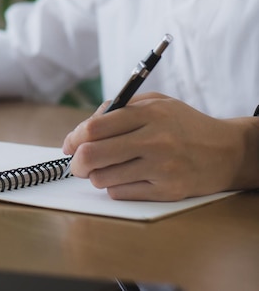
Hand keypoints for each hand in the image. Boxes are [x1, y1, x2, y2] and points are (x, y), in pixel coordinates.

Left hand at [62, 93, 258, 200]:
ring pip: (103, 179)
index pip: (94, 128)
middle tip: (77, 165)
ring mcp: (161, 168)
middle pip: (93, 155)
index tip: (69, 145)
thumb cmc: (182, 125)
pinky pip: (120, 193)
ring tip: (106, 169)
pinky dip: (115, 187)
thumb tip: (82, 130)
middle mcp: (155, 140)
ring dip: (96, 176)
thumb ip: (118, 109)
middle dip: (76, 163)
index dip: (73, 138)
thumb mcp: (155, 103)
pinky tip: (127, 177)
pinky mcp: (167, 191)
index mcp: (149, 114)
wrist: (227, 151)